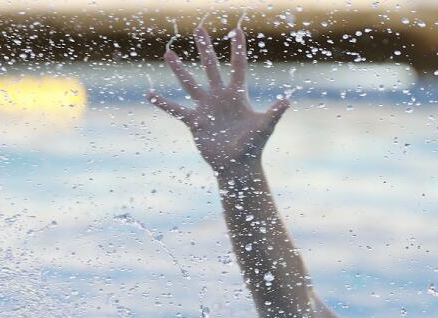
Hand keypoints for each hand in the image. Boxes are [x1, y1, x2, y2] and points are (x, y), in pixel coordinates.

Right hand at [148, 27, 290, 173]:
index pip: (238, 66)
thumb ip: (274, 113)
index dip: (238, 49)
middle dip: (205, 49)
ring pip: (190, 84)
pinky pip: (176, 110)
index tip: (237, 30)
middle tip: (199, 29)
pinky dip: (163, 103)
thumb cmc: (253, 147)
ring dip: (179, 69)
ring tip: (168, 53)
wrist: (236, 167)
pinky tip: (150, 95)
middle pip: (211, 67)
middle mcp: (220, 97)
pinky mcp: (195, 122)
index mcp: (237, 95)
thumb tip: (287, 100)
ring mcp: (206, 108)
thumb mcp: (263, 128)